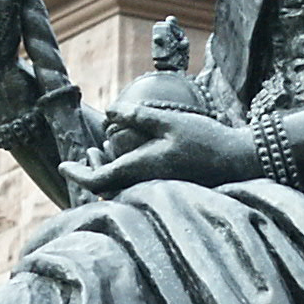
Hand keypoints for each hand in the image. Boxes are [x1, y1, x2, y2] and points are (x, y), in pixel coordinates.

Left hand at [63, 105, 259, 198]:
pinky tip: (128, 158)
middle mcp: (145, 187)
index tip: (63, 165)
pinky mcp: (167, 190)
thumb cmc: (206, 139)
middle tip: (84, 155)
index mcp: (141, 171)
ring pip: (121, 190)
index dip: (77, 173)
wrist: (239, 161)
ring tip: (102, 152)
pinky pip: (136, 189)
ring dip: (107, 173)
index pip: (97, 180)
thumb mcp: (169, 120)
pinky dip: (124, 176)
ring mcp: (157, 191)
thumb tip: (109, 112)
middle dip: (91, 172)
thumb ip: (137, 116)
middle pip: (106, 189)